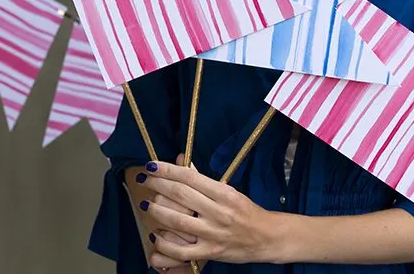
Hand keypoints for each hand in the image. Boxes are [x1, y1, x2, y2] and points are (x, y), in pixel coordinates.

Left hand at [137, 161, 281, 263]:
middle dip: (158, 185)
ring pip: (177, 221)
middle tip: (145, 180)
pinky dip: (165, 244)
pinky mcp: (211, 252)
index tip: (152, 166)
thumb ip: (202, 178)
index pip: (190, 177)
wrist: (268, 237)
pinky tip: (156, 235)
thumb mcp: (229, 190)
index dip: (168, 170)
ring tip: (147, 204)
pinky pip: (182, 251)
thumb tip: (180, 161)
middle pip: (181, 195)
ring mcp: (214, 233)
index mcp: (224, 193)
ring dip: (157, 211)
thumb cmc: (247, 212)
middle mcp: (218, 212)